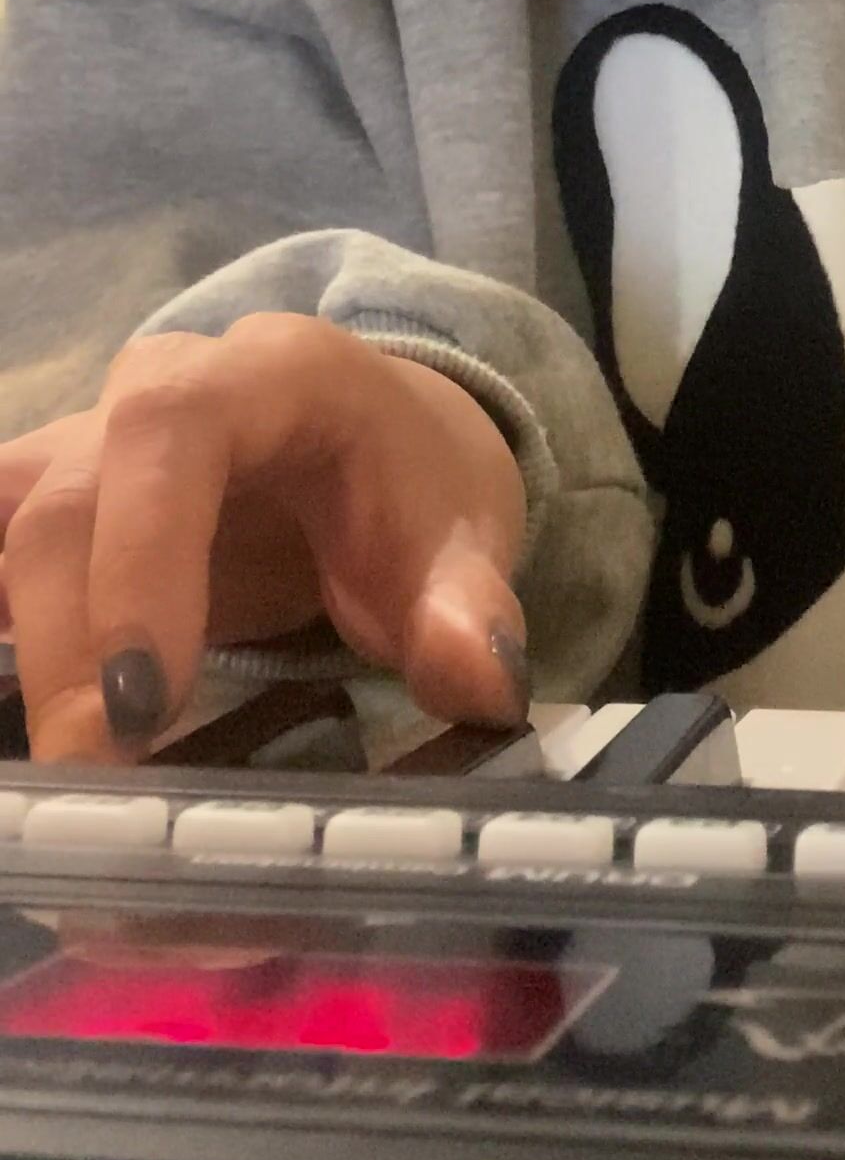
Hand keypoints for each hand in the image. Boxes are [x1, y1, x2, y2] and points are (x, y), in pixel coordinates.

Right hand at [0, 316, 530, 762]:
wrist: (382, 438)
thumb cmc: (412, 484)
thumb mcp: (462, 539)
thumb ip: (468, 610)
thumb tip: (482, 685)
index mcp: (270, 373)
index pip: (173, 429)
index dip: (139, 558)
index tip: (144, 702)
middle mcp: (156, 387)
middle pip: (67, 504)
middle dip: (70, 650)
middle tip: (97, 786)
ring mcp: (89, 438)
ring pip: (11, 526)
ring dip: (24, 649)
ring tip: (59, 781)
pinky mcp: (54, 498)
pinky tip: (14, 712)